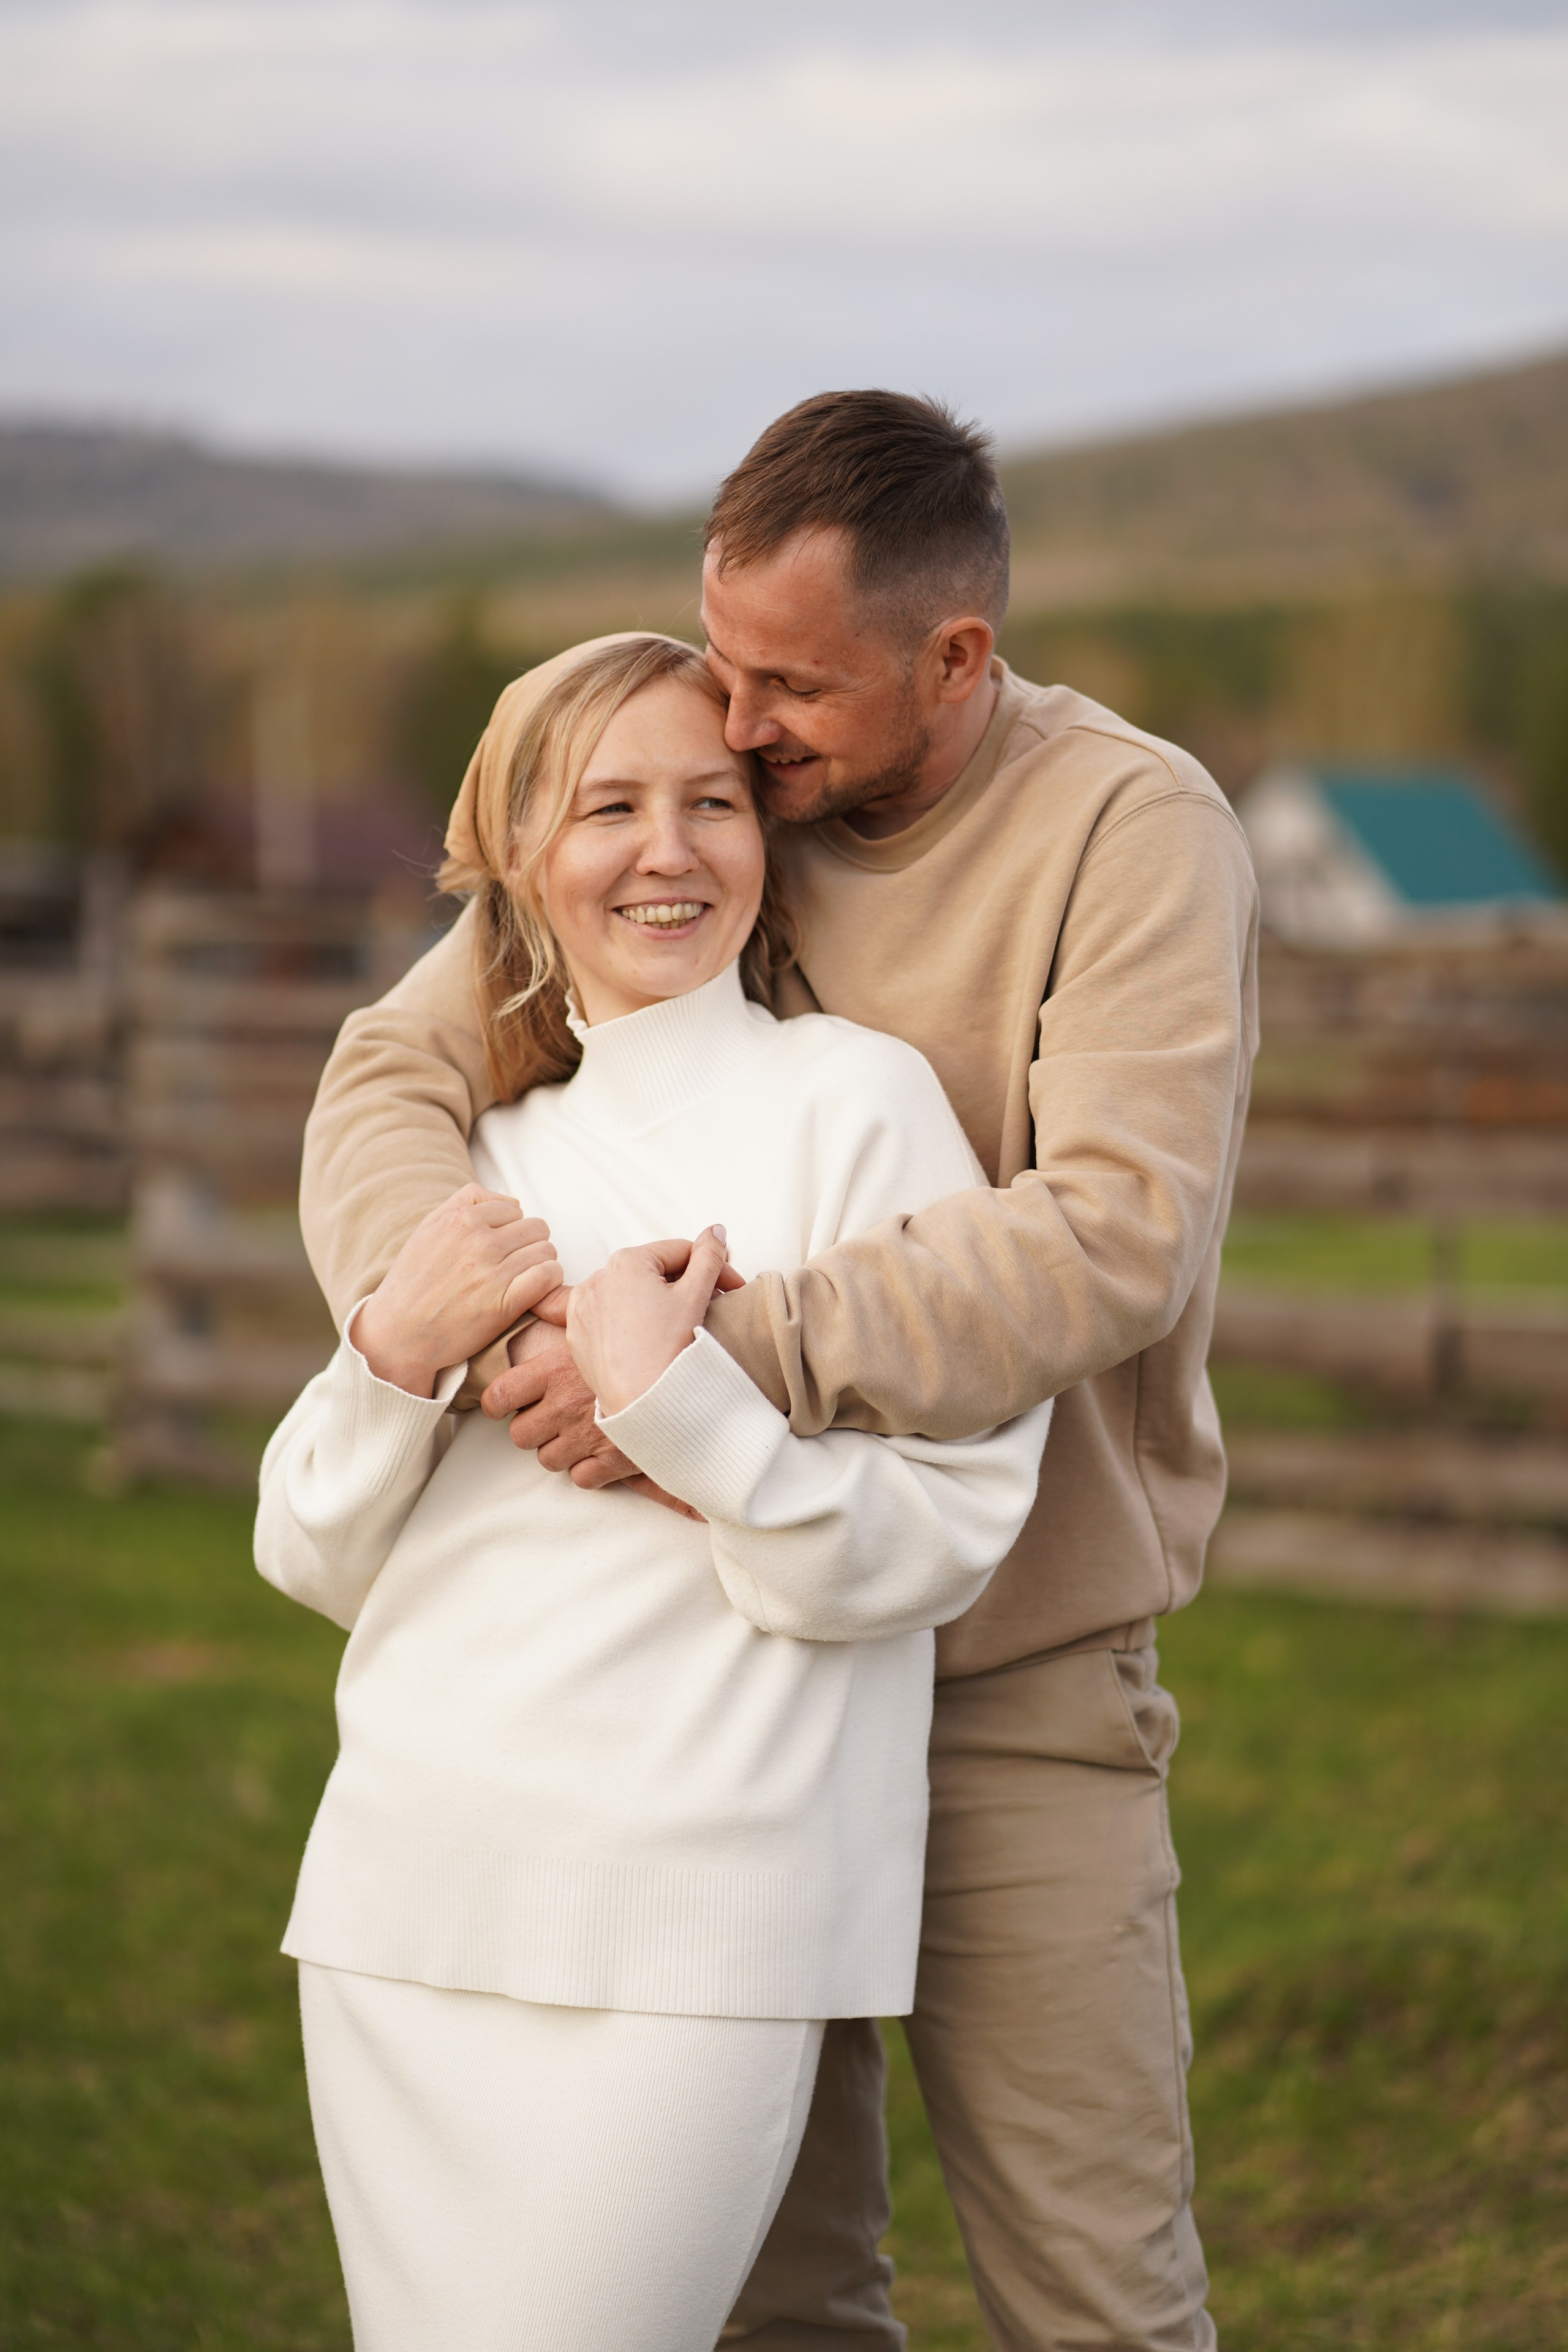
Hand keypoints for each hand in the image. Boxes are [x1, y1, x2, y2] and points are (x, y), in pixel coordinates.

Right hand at [351, 1185, 561, 1398]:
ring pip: (546, 1251)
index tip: (500, 1248)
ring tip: (520, 1279)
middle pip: (536, 1228)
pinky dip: (549, 1281)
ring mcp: (493, 1272)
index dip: (511, 1229)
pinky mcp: (506, 1303)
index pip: (514, 1209)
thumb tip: (514, 1202)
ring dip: (540, 1264)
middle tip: (513, 1264)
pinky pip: (549, 1275)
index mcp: (460, 1219)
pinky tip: (533, 1290)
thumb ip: (468, 1202)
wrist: (399, 1334)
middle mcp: (479, 1242)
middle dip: (529, 1244)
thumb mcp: (429, 1228)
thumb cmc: (413, 1283)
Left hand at [481, 1320, 707, 1519]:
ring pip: (548, 1459)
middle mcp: (563, 1406)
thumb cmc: (642, 1336)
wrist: (683, 1368)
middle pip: (520, 1435)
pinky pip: (582, 1478)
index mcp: (553, 1371)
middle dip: (533, 1430)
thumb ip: (561, 1306)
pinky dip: (590, 1470)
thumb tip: (537, 1298)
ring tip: (579, 1434)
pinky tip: (602, 1453)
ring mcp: (585, 1437)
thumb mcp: (598, 1315)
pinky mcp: (611, 1461)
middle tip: (553, 1418)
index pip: (499, 1396)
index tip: (508, 1403)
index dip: (498, 1403)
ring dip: (561, 1451)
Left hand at [567, 1228, 733, 1417]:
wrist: (641, 1402)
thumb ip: (709, 1256)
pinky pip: (607, 1315)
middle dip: (684, 1285)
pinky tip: (647, 1337)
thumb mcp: (696, 1296)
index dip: (713, 1268)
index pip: (680, 1252)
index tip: (732, 1288)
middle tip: (711, 1307)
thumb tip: (715, 1230)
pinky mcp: (576, 1331)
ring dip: (655, 1301)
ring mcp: (583, 1304)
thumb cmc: (668, 1348)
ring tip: (678, 1324)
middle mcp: (598, 1276)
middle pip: (654, 1271)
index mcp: (628, 1260)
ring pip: (629, 1292)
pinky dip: (628, 1320)